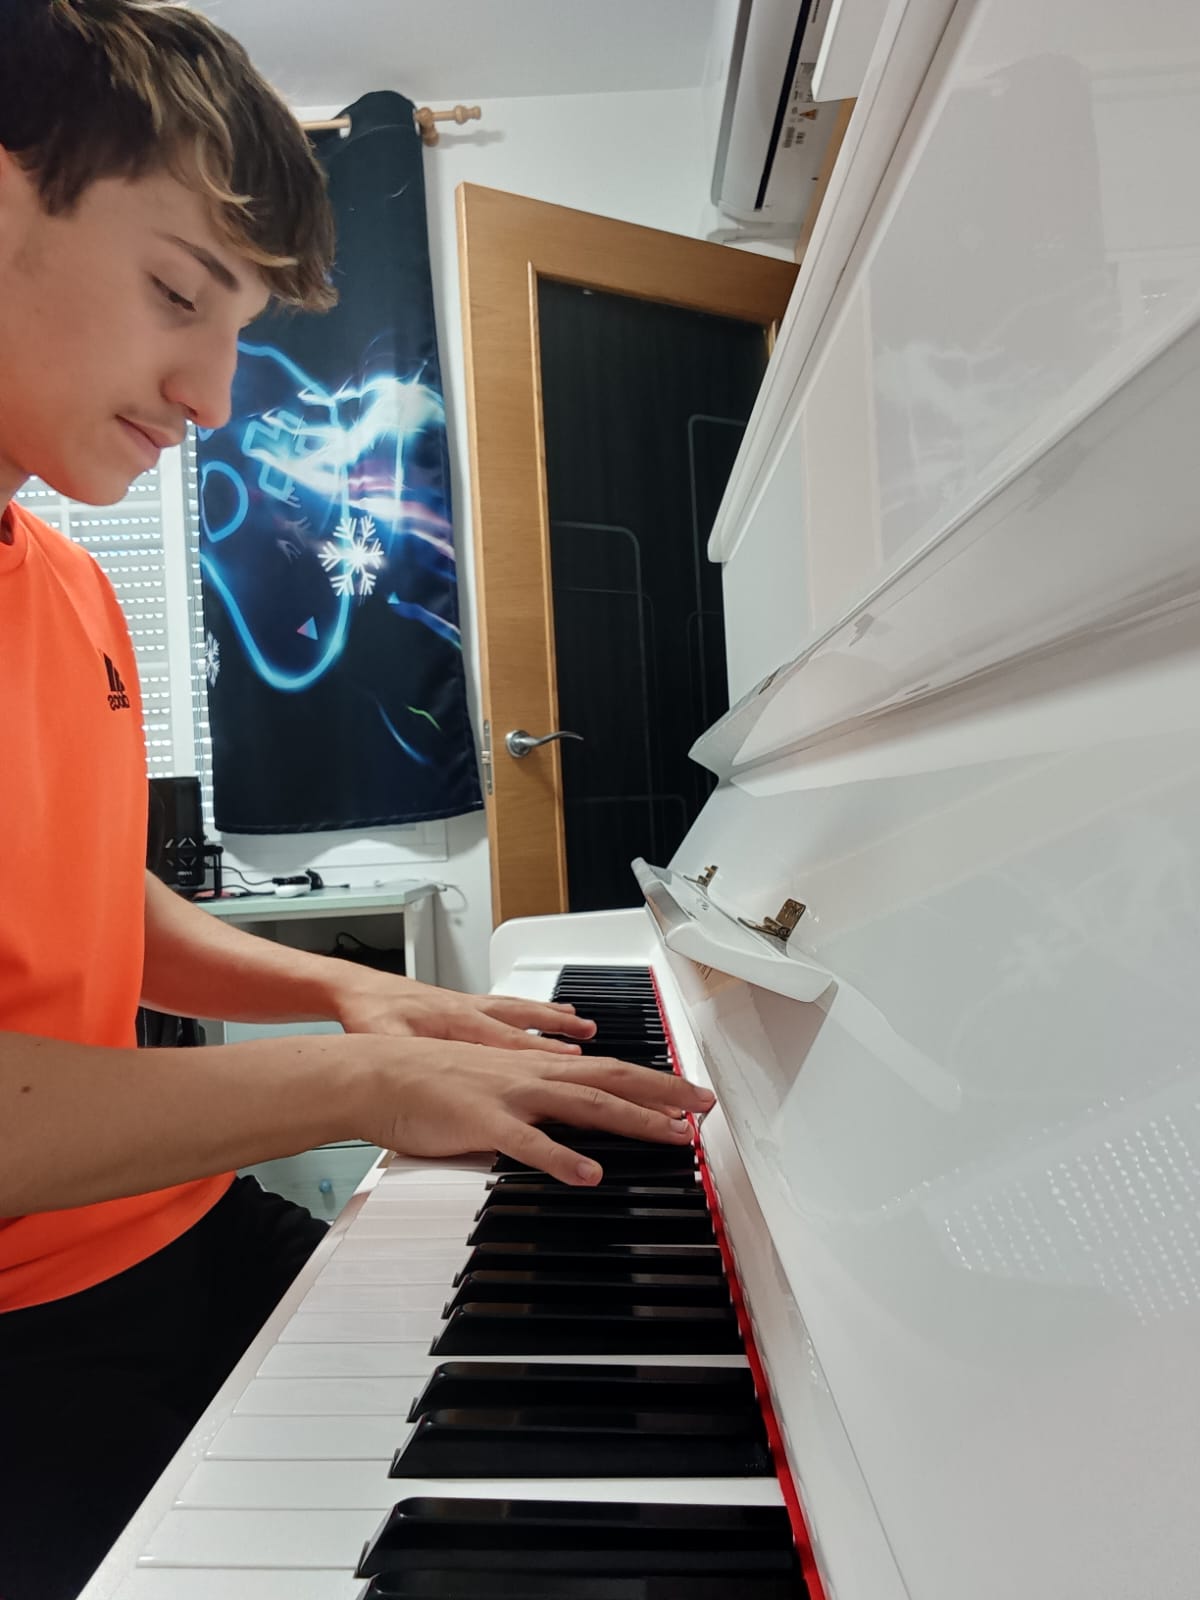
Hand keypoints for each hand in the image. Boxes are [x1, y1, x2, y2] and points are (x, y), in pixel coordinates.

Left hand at [336, 972, 596, 1054]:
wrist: (356, 989)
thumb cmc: (369, 1014)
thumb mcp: (382, 1039)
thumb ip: (407, 1053)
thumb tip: (423, 1068)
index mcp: (454, 1019)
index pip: (506, 1038)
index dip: (539, 1050)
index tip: (572, 1057)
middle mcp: (468, 1009)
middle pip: (524, 1020)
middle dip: (560, 1029)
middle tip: (592, 1036)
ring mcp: (470, 1005)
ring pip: (521, 1010)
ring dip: (554, 1018)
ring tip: (584, 1025)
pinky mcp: (466, 1005)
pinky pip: (511, 1006)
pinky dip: (535, 1012)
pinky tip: (550, 1016)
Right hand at [349, 1035, 715, 1186]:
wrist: (379, 1072)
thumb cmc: (429, 1079)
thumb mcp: (493, 1081)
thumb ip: (530, 1098)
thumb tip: (563, 1114)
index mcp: (535, 1066)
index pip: (609, 1070)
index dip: (654, 1082)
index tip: (690, 1096)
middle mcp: (532, 1073)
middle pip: (613, 1079)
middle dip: (665, 1094)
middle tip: (706, 1107)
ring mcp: (511, 1095)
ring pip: (586, 1103)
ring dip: (634, 1119)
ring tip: (673, 1137)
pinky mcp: (484, 1120)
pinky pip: (530, 1142)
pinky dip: (563, 1158)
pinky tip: (590, 1173)